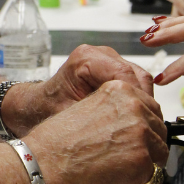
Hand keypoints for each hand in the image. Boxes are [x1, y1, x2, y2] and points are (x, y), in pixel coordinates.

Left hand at [4, 45, 153, 136]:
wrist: (36, 106)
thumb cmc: (47, 111)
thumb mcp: (71, 117)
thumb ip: (98, 118)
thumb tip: (128, 129)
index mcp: (86, 59)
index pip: (125, 75)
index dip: (137, 101)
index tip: (143, 122)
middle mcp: (100, 54)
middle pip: (137, 76)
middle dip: (144, 104)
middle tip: (146, 129)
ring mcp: (108, 59)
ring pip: (140, 80)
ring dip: (143, 103)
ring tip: (141, 126)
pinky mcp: (114, 68)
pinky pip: (135, 83)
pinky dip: (138, 100)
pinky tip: (134, 118)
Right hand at [24, 80, 168, 183]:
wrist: (46, 165)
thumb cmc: (57, 143)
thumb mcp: (87, 110)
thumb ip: (114, 114)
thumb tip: (132, 129)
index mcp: (120, 90)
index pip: (149, 107)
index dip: (147, 127)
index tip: (143, 138)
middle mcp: (135, 108)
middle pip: (159, 129)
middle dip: (151, 147)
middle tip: (141, 161)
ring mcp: (141, 134)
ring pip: (161, 154)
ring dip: (152, 168)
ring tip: (140, 181)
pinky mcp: (143, 162)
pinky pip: (157, 179)